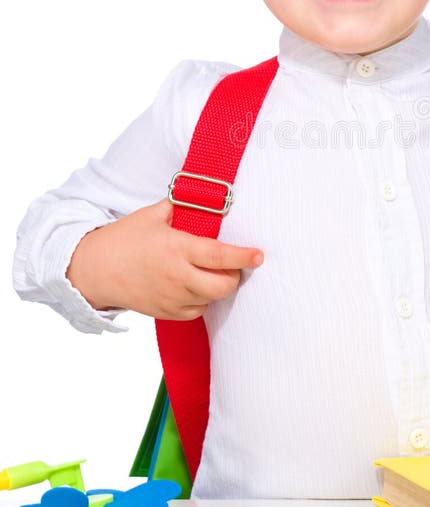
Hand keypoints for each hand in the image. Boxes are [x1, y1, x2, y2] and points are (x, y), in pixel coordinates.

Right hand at [67, 198, 263, 319]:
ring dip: (216, 288)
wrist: (93, 270)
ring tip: (207, 273)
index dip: (243, 257)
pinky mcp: (166, 313)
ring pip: (211, 300)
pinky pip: (196, 312)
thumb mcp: (152, 215)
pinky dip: (201, 301)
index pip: (220, 256)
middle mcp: (177, 276)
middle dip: (234, 276)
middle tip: (232, 265)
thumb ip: (179, 206)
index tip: (259, 255)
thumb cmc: (124, 239)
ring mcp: (172, 298)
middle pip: (223, 285)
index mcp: (177, 248)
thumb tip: (202, 193)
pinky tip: (191, 286)